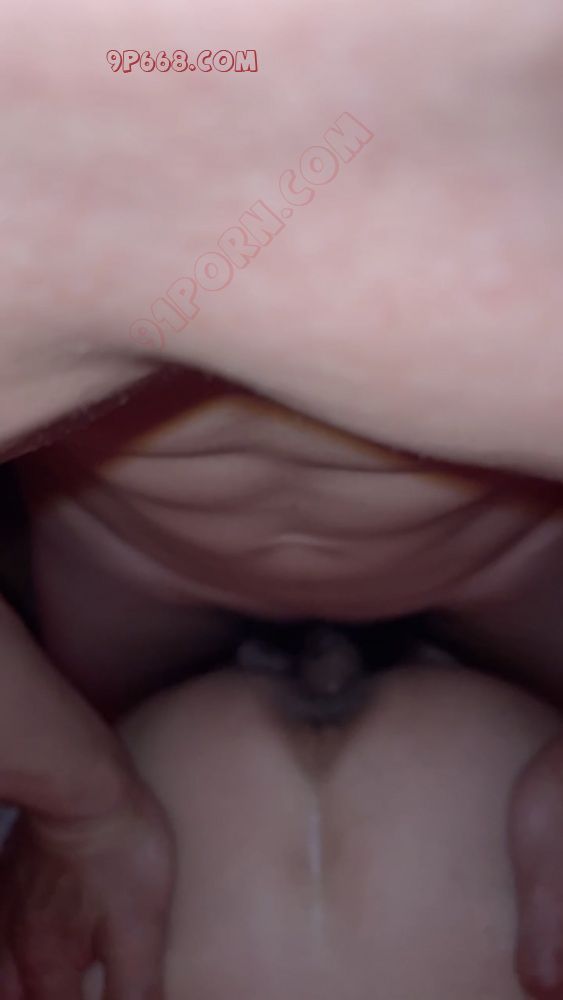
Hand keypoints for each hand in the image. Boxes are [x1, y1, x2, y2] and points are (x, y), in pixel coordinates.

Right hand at [0, 781, 173, 999]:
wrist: (82, 780)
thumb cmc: (116, 850)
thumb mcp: (142, 925)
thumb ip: (135, 987)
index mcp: (48, 965)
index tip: (95, 996)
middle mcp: (17, 943)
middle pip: (15, 996)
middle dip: (37, 998)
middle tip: (64, 987)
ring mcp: (9, 901)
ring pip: (3, 965)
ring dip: (20, 981)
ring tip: (46, 979)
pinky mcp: (13, 867)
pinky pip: (4, 921)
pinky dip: (14, 942)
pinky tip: (36, 924)